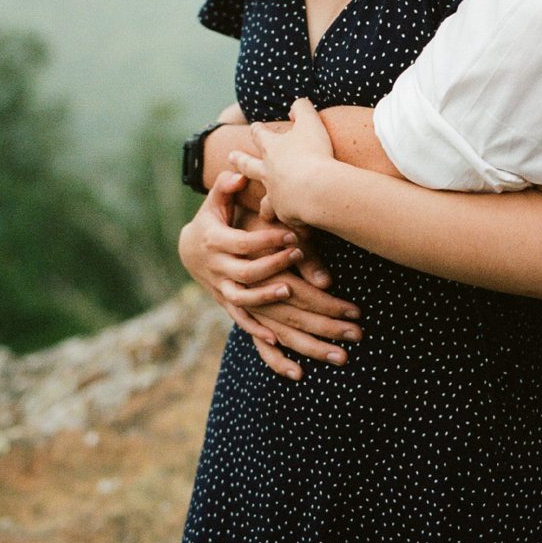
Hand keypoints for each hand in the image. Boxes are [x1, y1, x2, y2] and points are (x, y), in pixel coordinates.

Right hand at [179, 170, 361, 378]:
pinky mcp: (236, 311)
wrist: (189, 250)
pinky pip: (255, 335)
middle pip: (266, 291)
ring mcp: (230, 297)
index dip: (271, 248)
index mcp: (220, 246)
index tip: (297, 244)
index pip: (248, 248)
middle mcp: (224, 276)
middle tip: (352, 316)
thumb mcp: (217, 204)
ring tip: (337, 345)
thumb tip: (236, 172)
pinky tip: (298, 370)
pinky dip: (272, 354)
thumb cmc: (213, 222)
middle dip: (312, 306)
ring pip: (267, 321)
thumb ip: (226, 191)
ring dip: (304, 338)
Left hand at [232, 98, 336, 229]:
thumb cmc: (313, 153)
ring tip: (263, 212)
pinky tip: (296, 230)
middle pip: (249, 166)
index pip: (261, 136)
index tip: (254, 127)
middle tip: (231, 157)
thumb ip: (303, 109)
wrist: (315, 189)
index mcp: (272, 149)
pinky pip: (289, 221)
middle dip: (240, 161)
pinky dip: (293, 225)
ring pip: (266, 202)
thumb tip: (298, 103)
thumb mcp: (311, 123)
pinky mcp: (286, 215)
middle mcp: (268, 173)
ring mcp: (275, 196)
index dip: (258, 131)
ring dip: (265, 206)